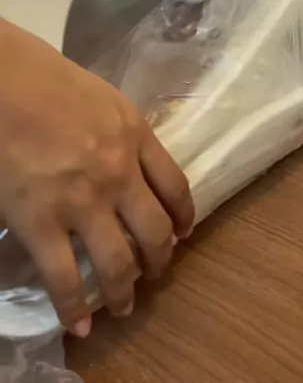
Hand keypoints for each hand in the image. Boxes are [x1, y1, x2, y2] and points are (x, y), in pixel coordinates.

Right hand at [0, 19, 193, 336]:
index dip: (184, 217)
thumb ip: (123, 133)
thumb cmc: (46, 78)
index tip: (183, 234)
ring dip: (125, 292)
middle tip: (155, 274)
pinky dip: (74, 308)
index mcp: (136, 135)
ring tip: (124, 306)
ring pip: (118, 263)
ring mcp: (82, 201)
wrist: (3, 81)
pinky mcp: (41, 222)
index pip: (176, 186)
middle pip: (156, 231)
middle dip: (159, 260)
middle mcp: (119, 172)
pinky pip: (65, 278)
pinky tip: (78, 325)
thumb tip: (131, 161)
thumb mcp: (104, 99)